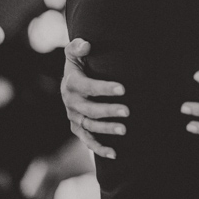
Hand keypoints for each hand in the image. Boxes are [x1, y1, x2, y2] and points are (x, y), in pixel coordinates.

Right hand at [60, 38, 128, 158]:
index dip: (105, 88)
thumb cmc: (79, 63)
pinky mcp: (77, 128)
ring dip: (107, 129)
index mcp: (71, 83)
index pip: (87, 87)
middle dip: (109, 111)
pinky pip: (88, 140)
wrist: (70, 79)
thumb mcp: (75, 52)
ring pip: (90, 126)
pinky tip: (115, 154)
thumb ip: (78, 47)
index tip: (123, 89)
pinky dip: (100, 148)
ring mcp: (74, 117)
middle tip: (128, 111)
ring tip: (125, 130)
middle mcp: (70, 102)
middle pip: (90, 110)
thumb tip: (87, 45)